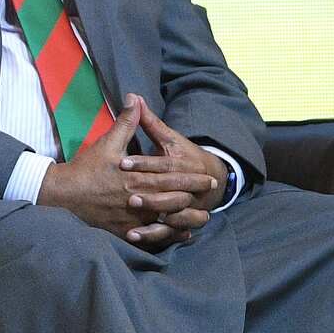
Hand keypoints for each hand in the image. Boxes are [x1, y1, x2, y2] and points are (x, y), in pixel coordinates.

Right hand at [37, 96, 216, 250]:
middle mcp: (139, 199)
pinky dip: (168, 235)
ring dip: (187, 217)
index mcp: (138, 178)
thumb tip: (135, 98)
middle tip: (210, 193)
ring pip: (167, 220)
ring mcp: (132, 217)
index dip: (192, 177)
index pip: (172, 177)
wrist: (64, 193)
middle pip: (174, 198)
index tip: (208, 176)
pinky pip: (152, 236)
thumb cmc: (86, 168)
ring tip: (201, 216)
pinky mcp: (124, 230)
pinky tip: (179, 234)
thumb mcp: (107, 143)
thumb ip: (126, 123)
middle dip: (194, 195)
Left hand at [120, 94, 227, 228]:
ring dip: (153, 220)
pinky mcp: (180, 222)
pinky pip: (170, 233)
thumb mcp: (168, 139)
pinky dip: (154, 236)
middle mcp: (186, 188)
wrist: (212, 178)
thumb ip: (148, 121)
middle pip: (169, 193)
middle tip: (127, 196)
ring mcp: (185, 208)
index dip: (142, 163)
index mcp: (182, 165)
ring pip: (172, 217)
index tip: (121, 162)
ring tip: (132, 221)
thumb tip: (133, 96)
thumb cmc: (184, 155)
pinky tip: (134, 236)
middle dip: (149, 194)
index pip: (162, 164)